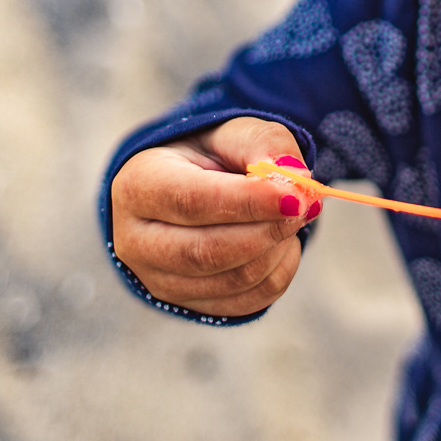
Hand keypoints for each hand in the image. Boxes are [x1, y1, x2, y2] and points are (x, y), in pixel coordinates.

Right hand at [109, 117, 320, 316]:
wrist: (192, 191)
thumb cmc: (210, 159)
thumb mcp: (233, 134)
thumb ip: (263, 144)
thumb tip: (295, 175)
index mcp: (138, 186)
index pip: (190, 200)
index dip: (246, 201)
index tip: (294, 196)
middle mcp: (136, 240)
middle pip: (205, 252)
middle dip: (266, 231)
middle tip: (305, 206)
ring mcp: (158, 280)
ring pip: (231, 281)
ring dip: (276, 249)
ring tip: (289, 217)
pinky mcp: (189, 305)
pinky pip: (248, 302)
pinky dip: (278, 272)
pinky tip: (278, 243)